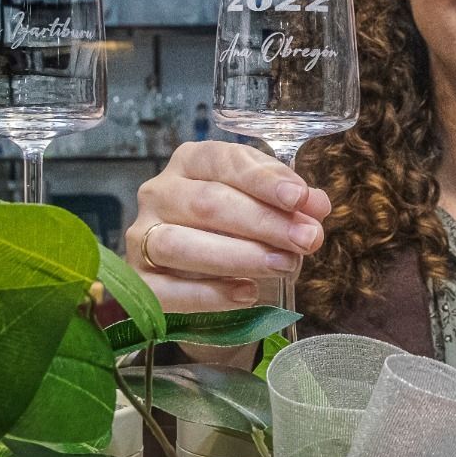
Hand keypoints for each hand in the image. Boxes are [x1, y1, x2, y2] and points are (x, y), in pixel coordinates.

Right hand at [126, 141, 331, 313]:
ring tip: (284, 266)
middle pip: (207, 203)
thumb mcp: (270, 211)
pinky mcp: (140, 280)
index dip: (264, 180)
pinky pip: (168, 290)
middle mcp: (160, 192)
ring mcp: (142, 236)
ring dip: (239, 256)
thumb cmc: (239, 233)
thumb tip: (316, 206)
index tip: (299, 198)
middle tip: (306, 240)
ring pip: (181, 244)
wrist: (208, 285)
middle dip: (263, 222)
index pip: (225, 162)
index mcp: (192, 162)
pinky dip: (209, 294)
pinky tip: (246, 293)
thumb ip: (292, 206)